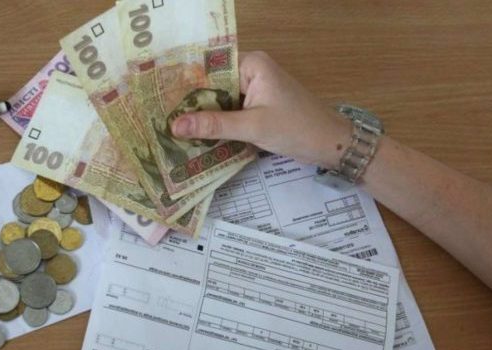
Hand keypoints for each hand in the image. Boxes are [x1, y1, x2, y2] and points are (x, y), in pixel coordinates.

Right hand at [171, 51, 351, 167]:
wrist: (332, 144)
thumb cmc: (297, 129)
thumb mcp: (252, 127)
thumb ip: (214, 126)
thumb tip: (174, 126)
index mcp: (251, 64)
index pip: (209, 70)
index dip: (185, 85)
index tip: (159, 101)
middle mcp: (251, 70)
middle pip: (212, 85)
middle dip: (191, 104)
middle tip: (160, 119)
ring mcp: (255, 88)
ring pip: (220, 101)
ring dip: (203, 116)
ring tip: (170, 130)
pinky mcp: (257, 106)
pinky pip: (230, 111)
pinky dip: (217, 124)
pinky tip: (195, 137)